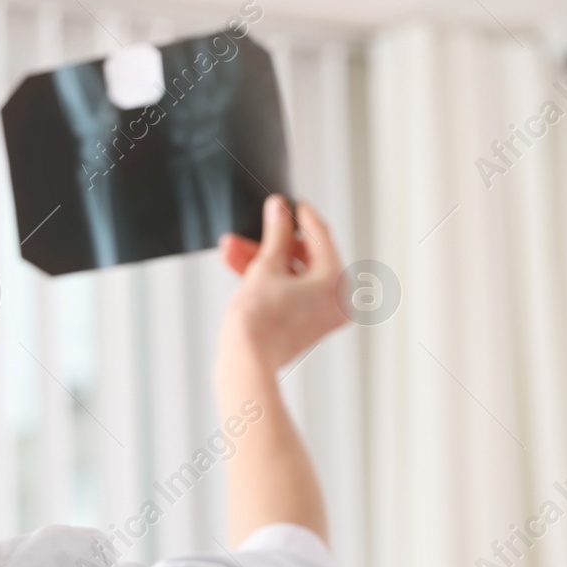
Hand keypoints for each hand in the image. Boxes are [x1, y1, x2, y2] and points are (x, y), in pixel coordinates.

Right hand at [217, 194, 346, 374]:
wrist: (244, 363)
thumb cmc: (258, 323)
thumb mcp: (265, 267)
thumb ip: (276, 234)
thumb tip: (279, 209)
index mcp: (335, 284)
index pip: (321, 238)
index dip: (301, 217)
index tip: (291, 203)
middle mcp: (335, 300)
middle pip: (302, 258)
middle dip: (269, 243)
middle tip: (251, 228)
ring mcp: (319, 314)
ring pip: (290, 275)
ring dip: (261, 261)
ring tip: (231, 249)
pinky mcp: (302, 324)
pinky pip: (288, 292)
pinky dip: (268, 281)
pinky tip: (241, 267)